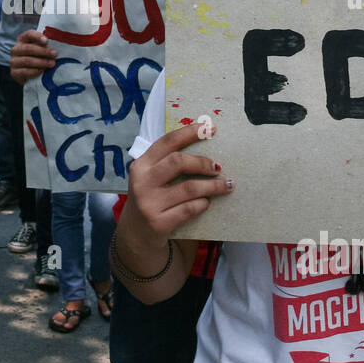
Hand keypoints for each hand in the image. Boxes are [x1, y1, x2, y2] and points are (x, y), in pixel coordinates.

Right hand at [9, 29, 56, 83]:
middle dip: (43, 51)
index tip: (47, 41)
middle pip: (28, 48)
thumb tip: (59, 43)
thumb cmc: (38, 58)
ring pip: (27, 60)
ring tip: (52, 64)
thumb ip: (45, 46)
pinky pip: (24, 71)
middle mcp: (16, 49)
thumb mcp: (41, 50)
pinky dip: (34, 71)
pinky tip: (42, 71)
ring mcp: (13, 61)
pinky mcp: (14, 73)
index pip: (29, 34)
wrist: (29, 75)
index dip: (37, 36)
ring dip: (41, 62)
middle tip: (54, 54)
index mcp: (23, 40)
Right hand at [117, 122, 231, 254]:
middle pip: (178, 162)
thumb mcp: (150, 178)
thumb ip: (168, 163)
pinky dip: (203, 204)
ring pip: (189, 188)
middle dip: (203, 162)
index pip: (167, 142)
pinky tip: (207, 202)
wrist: (136, 234)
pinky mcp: (159, 222)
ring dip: (212, 185)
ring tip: (227, 185)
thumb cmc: (150, 198)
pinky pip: (189, 209)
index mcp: (141, 165)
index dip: (190, 133)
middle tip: (218, 167)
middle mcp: (142, 182)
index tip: (210, 129)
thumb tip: (205, 145)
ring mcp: (149, 203)